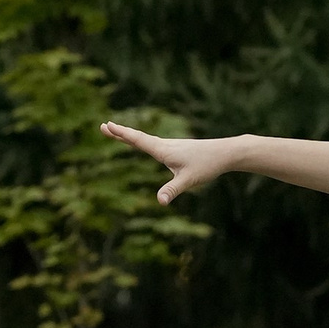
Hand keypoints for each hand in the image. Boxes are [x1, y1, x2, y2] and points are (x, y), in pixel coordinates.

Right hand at [100, 120, 235, 203]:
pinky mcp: (176, 149)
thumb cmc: (207, 165)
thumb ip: (172, 190)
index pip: (138, 140)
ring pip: (145, 139)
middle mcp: (165, 145)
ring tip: (116, 133)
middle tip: (103, 126)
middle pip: (138, 138)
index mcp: (164, 150)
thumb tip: (159, 202)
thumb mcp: (188, 180)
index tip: (107, 125)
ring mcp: (170, 146)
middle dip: (120, 133)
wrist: (224, 153)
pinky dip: (141, 141)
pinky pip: (153, 143)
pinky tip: (141, 143)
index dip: (122, 134)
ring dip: (129, 136)